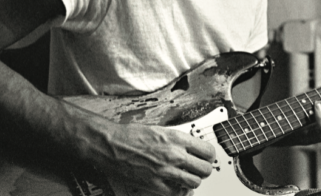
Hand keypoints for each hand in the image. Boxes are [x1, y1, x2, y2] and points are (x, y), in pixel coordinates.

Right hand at [89, 122, 215, 195]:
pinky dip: (179, 190)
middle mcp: (174, 154)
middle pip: (205, 169)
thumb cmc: (131, 135)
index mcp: (176, 138)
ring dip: (192, 180)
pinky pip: (176, 192)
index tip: (206, 157)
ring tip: (186, 177)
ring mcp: (165, 170)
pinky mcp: (155, 184)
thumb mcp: (160, 130)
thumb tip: (190, 147)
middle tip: (199, 168)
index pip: (207, 150)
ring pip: (194, 182)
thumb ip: (177, 139)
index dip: (209, 156)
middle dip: (204, 169)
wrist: (111, 144)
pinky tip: (175, 184)